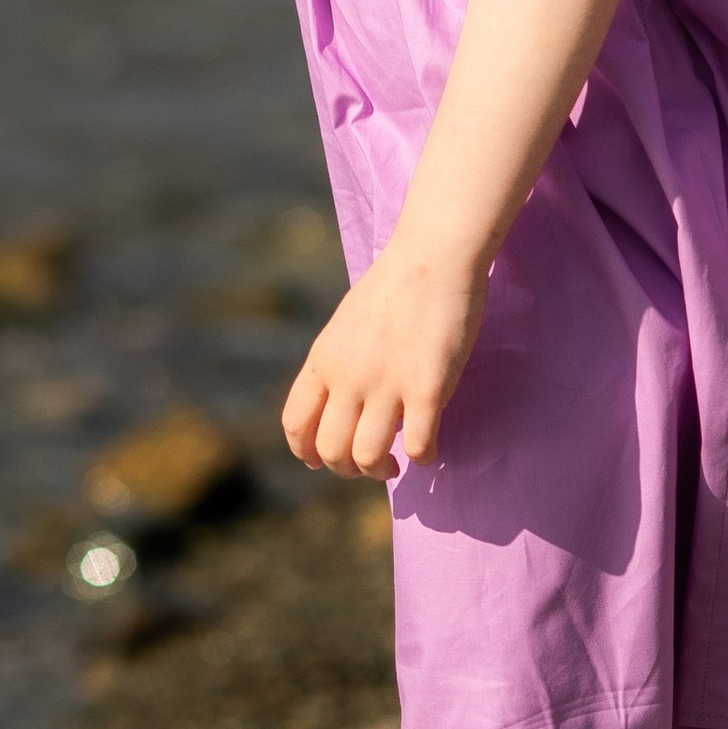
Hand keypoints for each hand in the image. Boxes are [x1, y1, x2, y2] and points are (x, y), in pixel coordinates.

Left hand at [282, 242, 486, 477]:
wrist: (432, 257)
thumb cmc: (393, 288)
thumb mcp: (344, 327)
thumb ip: (337, 365)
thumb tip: (340, 406)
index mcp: (323, 361)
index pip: (295, 424)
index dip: (306, 452)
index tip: (322, 461)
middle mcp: (348, 378)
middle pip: (332, 451)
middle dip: (349, 470)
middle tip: (370, 464)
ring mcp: (387, 385)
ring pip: (369, 458)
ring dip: (381, 472)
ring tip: (396, 464)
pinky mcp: (428, 389)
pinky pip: (419, 447)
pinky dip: (423, 459)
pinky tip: (431, 450)